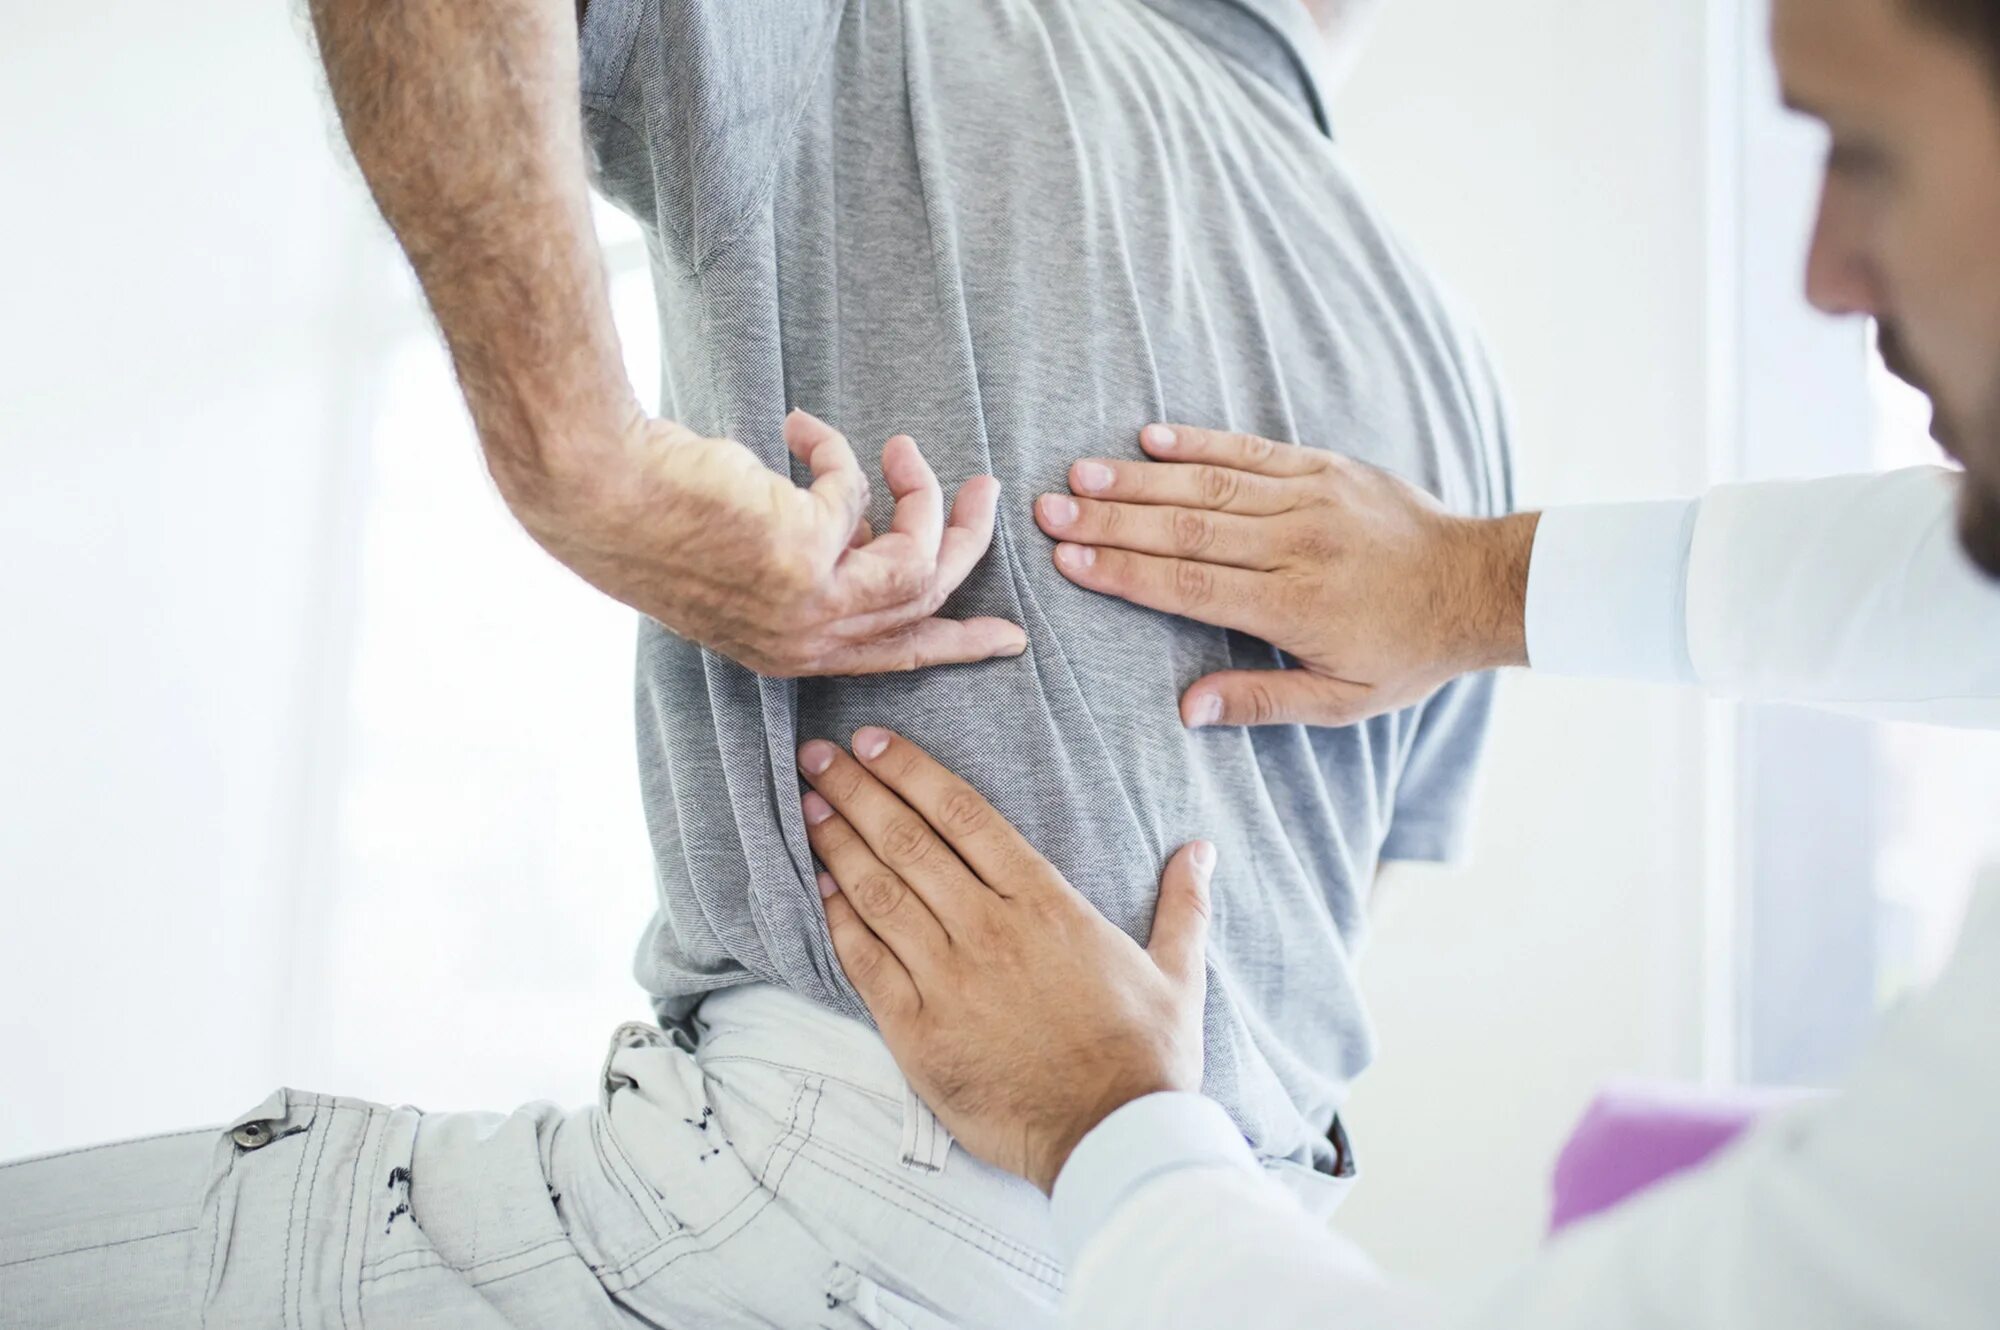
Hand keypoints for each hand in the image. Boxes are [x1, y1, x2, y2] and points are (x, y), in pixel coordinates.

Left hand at [509, 409, 1027, 676]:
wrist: (599, 492)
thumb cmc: (658, 516)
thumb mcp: (751, 559)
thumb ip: (816, 560)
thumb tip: (866, 526)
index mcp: (789, 652)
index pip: (895, 657)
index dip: (958, 644)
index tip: (1009, 638)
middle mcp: (805, 641)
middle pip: (926, 603)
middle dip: (968, 544)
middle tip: (986, 491)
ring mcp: (810, 604)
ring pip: (918, 558)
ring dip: (924, 493)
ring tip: (904, 446)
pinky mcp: (809, 553)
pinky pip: (857, 491)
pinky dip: (835, 451)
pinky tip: (796, 428)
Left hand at [795, 727, 1213, 1193]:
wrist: (1113, 1138)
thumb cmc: (1146, 1057)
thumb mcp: (1178, 972)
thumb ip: (1183, 904)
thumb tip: (1200, 849)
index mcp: (1045, 903)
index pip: (964, 815)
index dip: (911, 771)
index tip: (872, 742)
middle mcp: (989, 929)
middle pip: (909, 841)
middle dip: (856, 791)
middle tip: (817, 756)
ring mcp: (949, 978)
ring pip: (880, 892)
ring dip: (838, 843)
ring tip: (806, 805)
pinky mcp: (918, 1031)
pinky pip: (866, 961)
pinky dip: (838, 919)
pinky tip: (817, 886)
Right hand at [1034, 423, 1538, 726]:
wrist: (1480, 584)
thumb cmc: (1407, 651)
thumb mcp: (1342, 701)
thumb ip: (1261, 703)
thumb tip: (1185, 709)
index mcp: (1293, 606)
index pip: (1189, 586)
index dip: (1124, 572)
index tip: (1068, 560)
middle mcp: (1295, 544)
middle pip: (1185, 528)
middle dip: (1110, 519)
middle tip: (1047, 510)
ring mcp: (1310, 498)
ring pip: (1208, 483)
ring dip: (1138, 478)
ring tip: (1078, 473)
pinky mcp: (1324, 467)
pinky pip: (1251, 450)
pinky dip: (1198, 441)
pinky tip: (1149, 436)